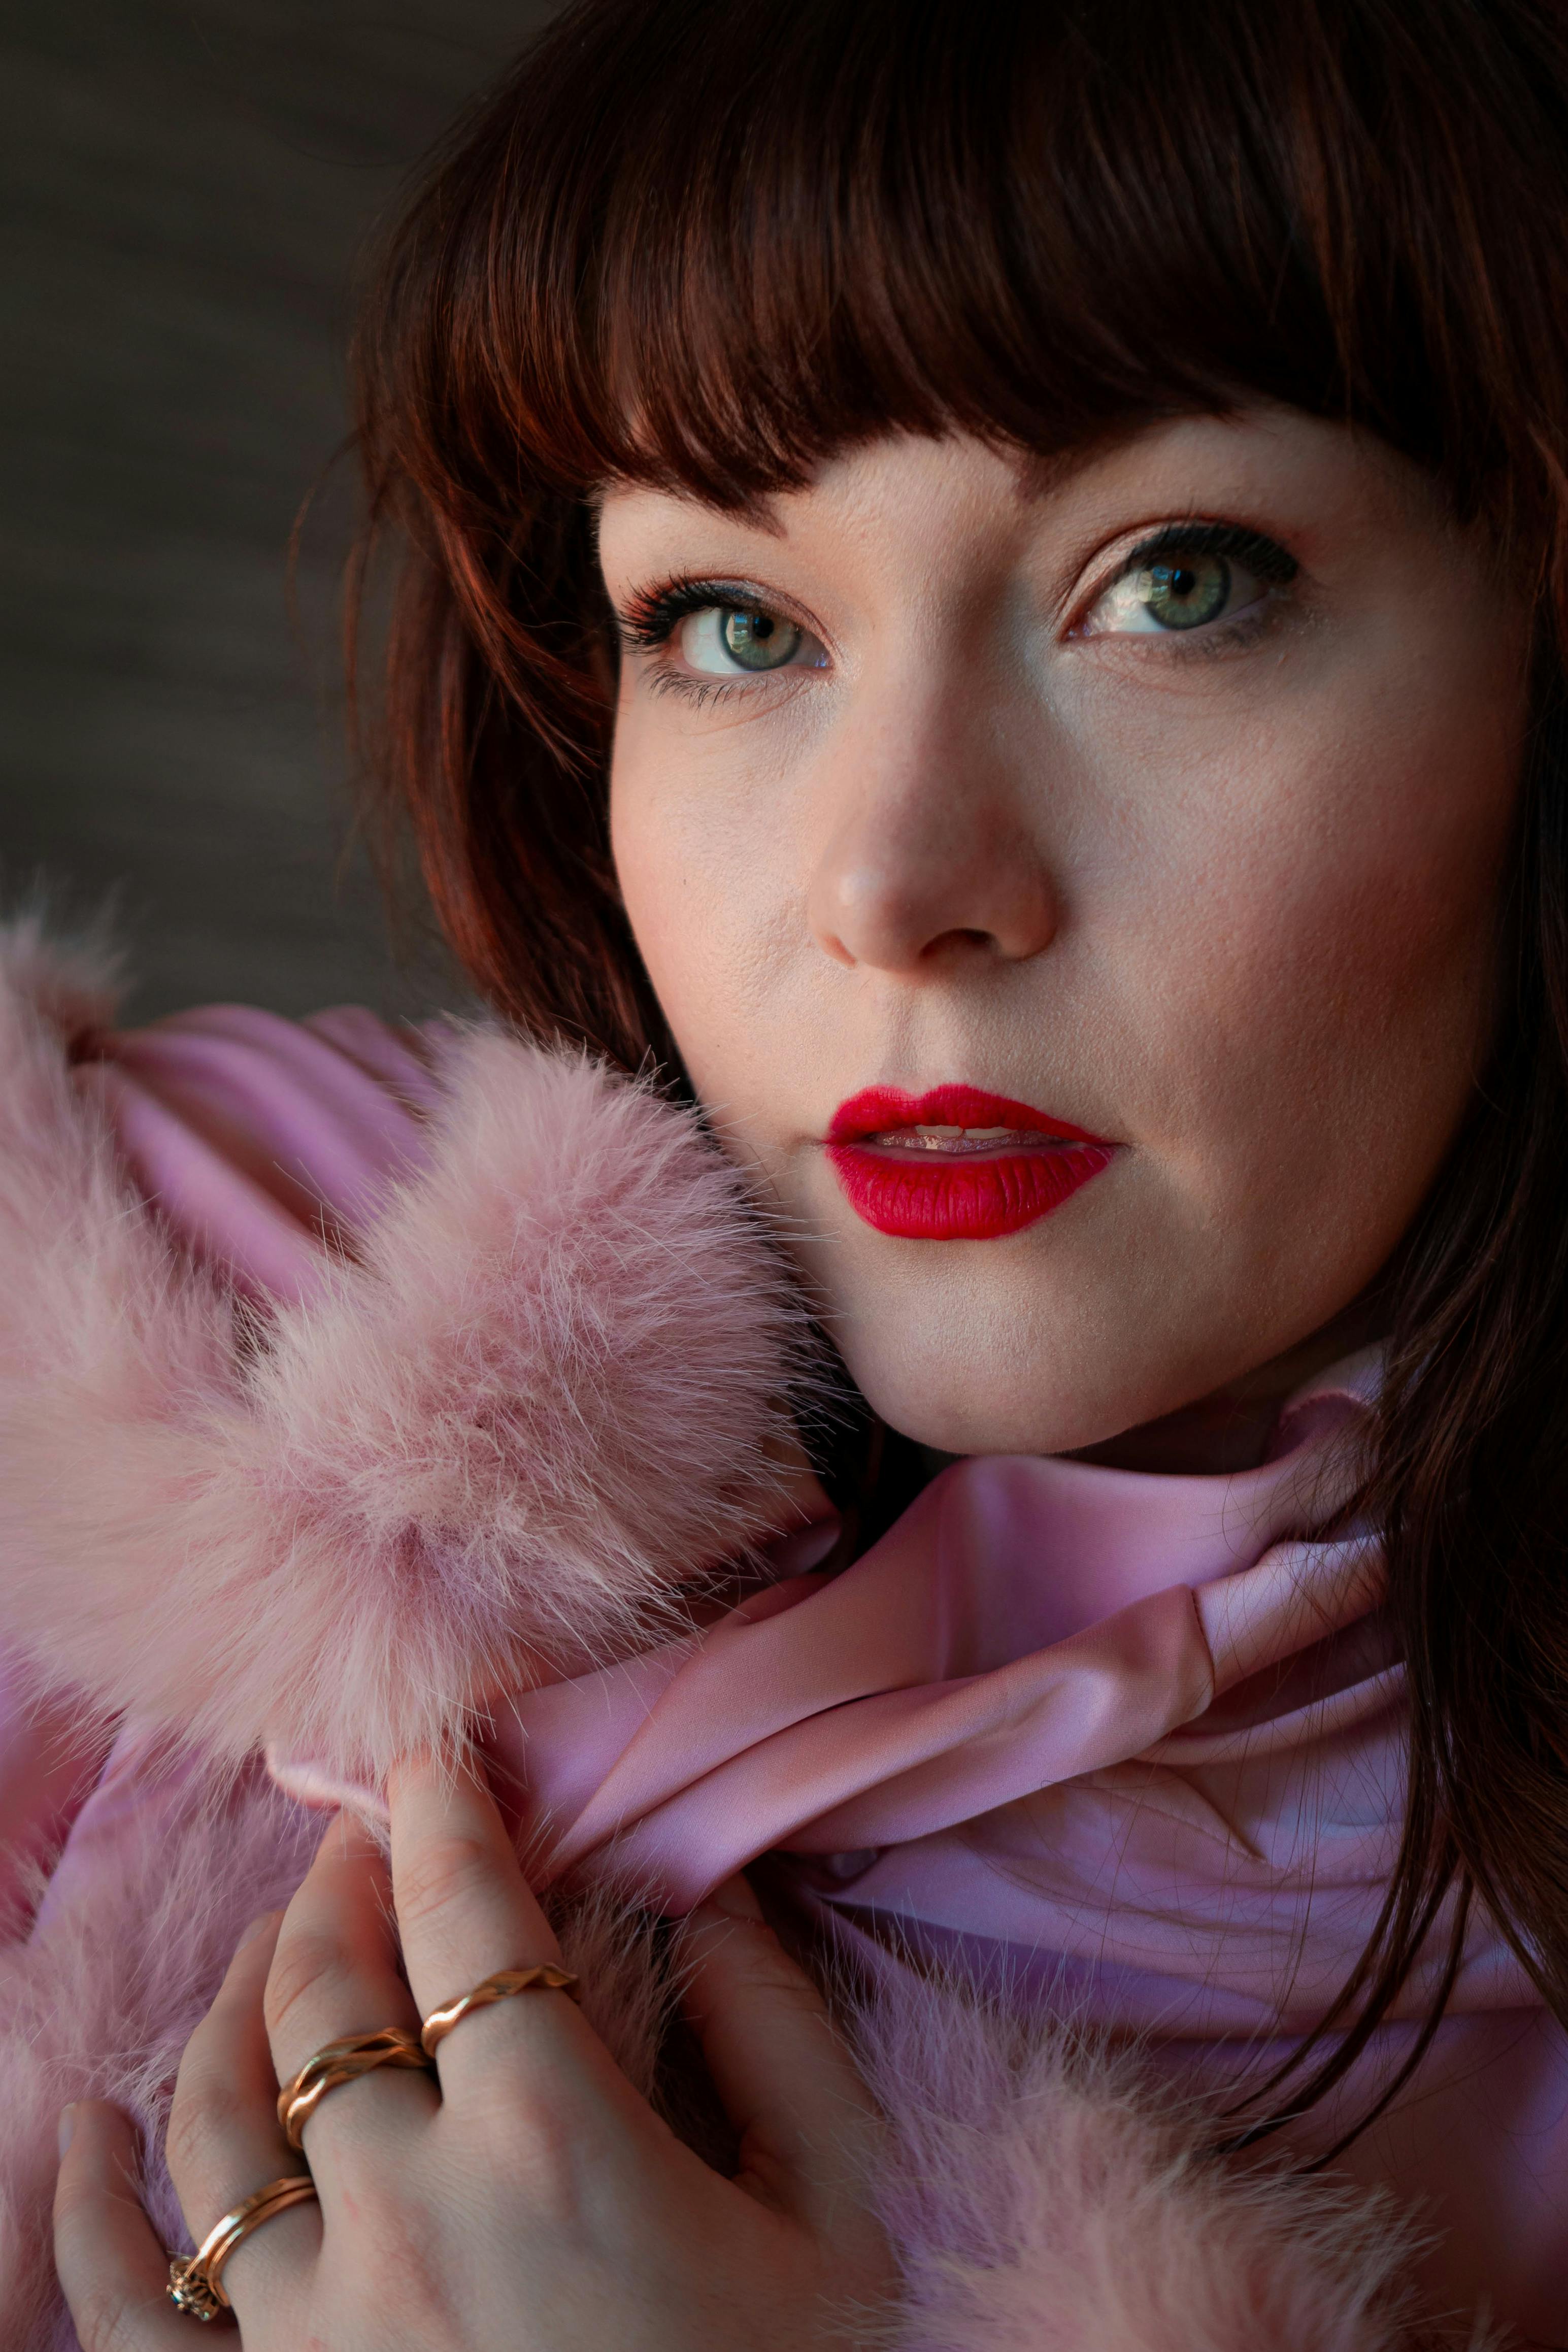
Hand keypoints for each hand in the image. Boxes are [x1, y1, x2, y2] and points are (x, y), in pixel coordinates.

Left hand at [53, 1755, 891, 2348]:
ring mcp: (310, 2326)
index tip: (431, 1753)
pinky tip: (86, 2130)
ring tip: (279, 1943)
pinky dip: (90, 2209)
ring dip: (240, 1998)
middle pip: (329, 1989)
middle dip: (342, 1883)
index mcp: (548, 2143)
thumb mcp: (839, 2217)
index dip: (441, 1809)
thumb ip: (782, 2038)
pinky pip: (129, 2302)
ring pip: (217, 2114)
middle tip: (362, 1839)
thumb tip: (715, 1897)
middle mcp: (404, 2213)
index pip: (462, 1914)